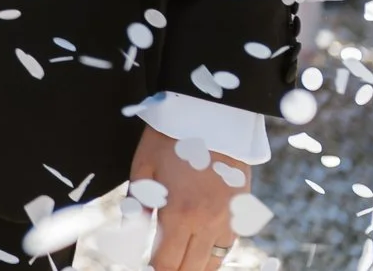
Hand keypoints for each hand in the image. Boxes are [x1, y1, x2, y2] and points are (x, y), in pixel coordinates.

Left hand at [130, 124, 249, 270]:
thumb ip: (137, 205)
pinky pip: (228, 244)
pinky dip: (214, 253)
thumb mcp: (143, 169)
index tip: (147, 267)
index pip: (167, 263)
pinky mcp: (241, 211)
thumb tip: (131, 234)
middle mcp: (207, 223)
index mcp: (179, 215)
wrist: (212, 116)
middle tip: (161, 266)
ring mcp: (228, 219)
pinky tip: (201, 251)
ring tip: (180, 263)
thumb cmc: (171, 139)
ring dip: (195, 266)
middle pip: (191, 268)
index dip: (155, 269)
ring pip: (213, 262)